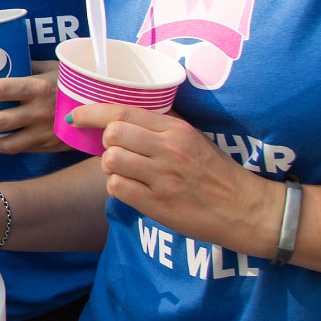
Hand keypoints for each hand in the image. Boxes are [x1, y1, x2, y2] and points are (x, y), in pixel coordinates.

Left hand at [0, 62, 69, 153]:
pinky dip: (3, 146)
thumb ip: (29, 66)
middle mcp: (40, 112)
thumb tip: (1, 63)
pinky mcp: (49, 146)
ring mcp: (45, 133)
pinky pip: (20, 149)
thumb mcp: (54, 68)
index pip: (1, 90)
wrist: (105, 107)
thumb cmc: (75, 82)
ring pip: (6, 142)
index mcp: (39, 87)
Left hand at [71, 103, 279, 253]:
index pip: (124, 112)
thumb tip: (121, 118)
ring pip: (111, 161)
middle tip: (118, 152)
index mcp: (177, 129)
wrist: (244, 208)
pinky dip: (119, 188)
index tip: (76, 116)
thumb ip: (161, 127)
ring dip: (112, 167)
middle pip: (113, 135)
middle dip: (107, 143)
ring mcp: (162, 177)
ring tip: (127, 172)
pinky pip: (117, 189)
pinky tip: (134, 189)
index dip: (92, 113)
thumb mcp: (194, 139)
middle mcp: (168, 149)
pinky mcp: (157, 204)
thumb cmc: (216, 172)